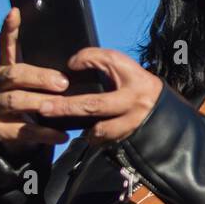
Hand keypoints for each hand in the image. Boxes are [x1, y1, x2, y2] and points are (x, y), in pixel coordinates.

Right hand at [0, 8, 72, 156]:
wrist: (14, 137)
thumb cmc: (33, 103)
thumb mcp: (38, 86)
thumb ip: (48, 72)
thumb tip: (81, 60)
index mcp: (6, 68)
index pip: (6, 45)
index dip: (9, 29)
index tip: (15, 12)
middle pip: (13, 74)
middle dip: (39, 77)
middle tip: (63, 83)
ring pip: (14, 101)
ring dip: (39, 103)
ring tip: (61, 106)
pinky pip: (21, 130)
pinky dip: (44, 132)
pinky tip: (61, 135)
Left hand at [36, 47, 164, 145]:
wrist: (161, 109)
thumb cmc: (136, 85)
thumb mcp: (123, 68)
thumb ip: (98, 61)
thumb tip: (71, 65)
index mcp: (134, 77)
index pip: (109, 61)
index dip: (87, 60)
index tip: (69, 66)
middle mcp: (134, 100)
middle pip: (94, 105)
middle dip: (67, 107)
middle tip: (43, 107)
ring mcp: (134, 122)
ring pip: (99, 130)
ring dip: (85, 129)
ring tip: (74, 126)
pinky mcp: (131, 138)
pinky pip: (106, 143)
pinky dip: (95, 139)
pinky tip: (90, 134)